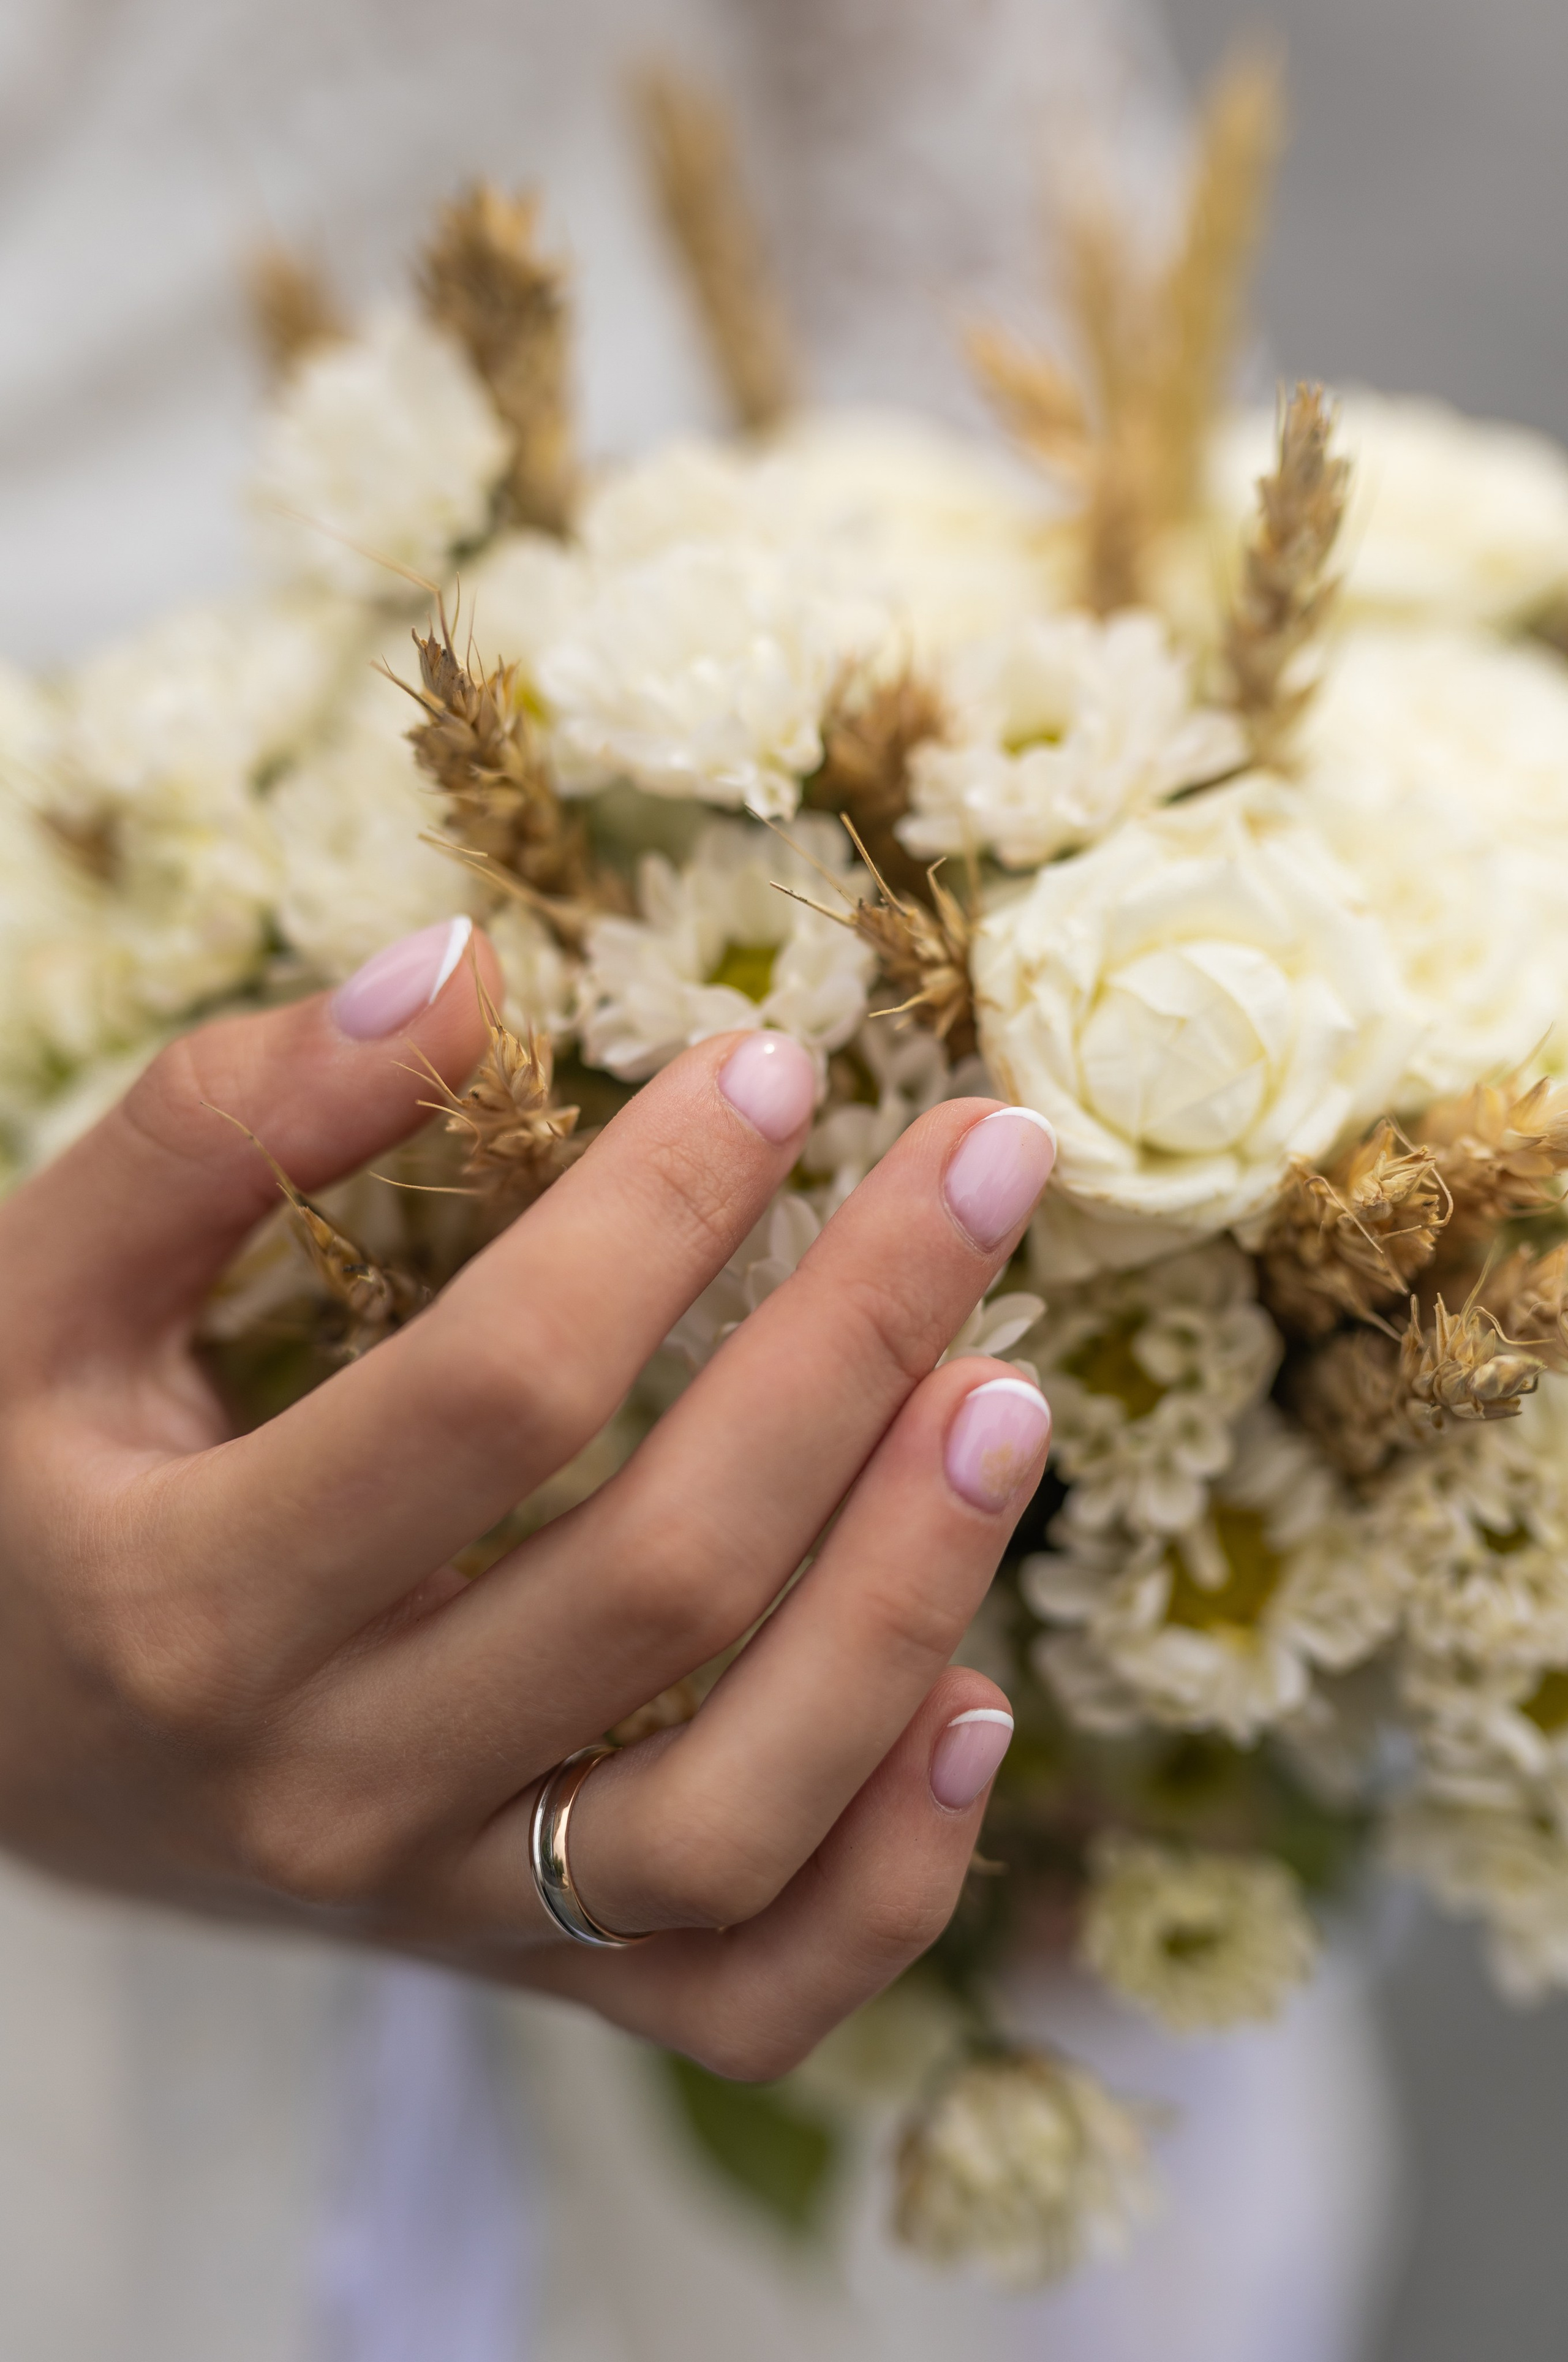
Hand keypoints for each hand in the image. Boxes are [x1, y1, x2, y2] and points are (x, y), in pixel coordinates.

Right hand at [0, 919, 1053, 2077]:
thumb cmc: (11, 1487)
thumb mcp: (36, 1289)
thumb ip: (216, 1124)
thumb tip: (458, 973)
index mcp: (186, 1602)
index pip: (497, 1392)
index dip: (660, 1212)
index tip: (775, 1068)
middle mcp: (324, 1789)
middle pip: (661, 1587)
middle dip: (852, 1350)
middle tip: (985, 1169)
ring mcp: (435, 1907)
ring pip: (734, 1816)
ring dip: (907, 1602)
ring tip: (1012, 1399)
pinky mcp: (519, 1972)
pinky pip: (741, 1993)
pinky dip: (890, 1886)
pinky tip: (976, 1706)